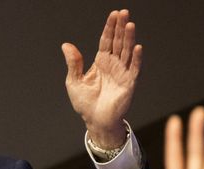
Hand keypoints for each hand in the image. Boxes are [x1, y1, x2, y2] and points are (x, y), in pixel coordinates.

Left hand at [62, 10, 141, 147]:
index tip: (114, 14)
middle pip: (119, 42)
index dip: (110, 27)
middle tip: (124, 12)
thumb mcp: (74, 81)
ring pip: (127, 52)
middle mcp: (114, 65)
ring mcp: (122, 73)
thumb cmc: (85, 103)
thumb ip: (73, 63)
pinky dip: (136, 59)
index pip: (107, 40)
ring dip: (129, 38)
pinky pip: (134, 69)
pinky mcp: (129, 84)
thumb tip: (66, 45)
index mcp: (101, 62)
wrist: (95, 121)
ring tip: (130, 24)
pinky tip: (137, 47)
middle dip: (121, 27)